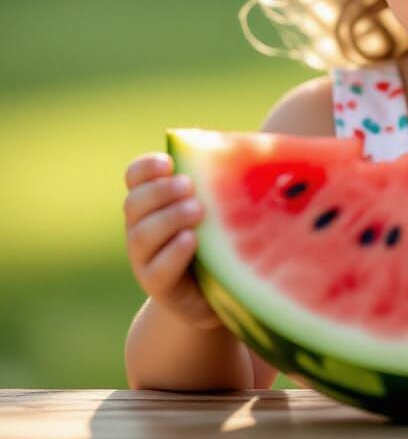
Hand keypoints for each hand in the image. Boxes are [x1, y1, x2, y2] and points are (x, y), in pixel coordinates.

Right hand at [123, 153, 221, 329]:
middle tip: (189, 185)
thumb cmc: (218, 236)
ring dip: (169, 218)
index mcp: (153, 201)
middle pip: (134, 204)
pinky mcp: (158, 286)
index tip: (168, 162)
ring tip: (197, 210)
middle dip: (161, 191)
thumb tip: (241, 146)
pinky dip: (173, 252)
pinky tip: (192, 239)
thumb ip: (218, 178)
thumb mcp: (218, 205)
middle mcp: (141, 227)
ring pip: (142, 235)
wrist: (214, 292)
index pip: (135, 177)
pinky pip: (157, 269)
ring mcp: (145, 258)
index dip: (146, 167)